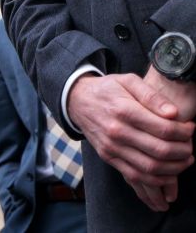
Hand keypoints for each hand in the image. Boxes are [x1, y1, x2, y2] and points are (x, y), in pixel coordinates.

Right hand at [68, 73, 194, 210]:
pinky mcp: (108, 158)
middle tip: (190, 145)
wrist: (77, 101)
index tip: (191, 128)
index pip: (163, 128)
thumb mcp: (128, 81)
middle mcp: (116, 132)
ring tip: (185, 159)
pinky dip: (157, 180)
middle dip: (184, 151)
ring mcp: (111, 148)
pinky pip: (136, 176)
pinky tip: (169, 173)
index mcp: (124, 110)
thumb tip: (173, 113)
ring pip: (151, 167)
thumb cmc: (107, 89)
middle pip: (160, 150)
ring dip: (175, 168)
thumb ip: (152, 95)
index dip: (184, 132)